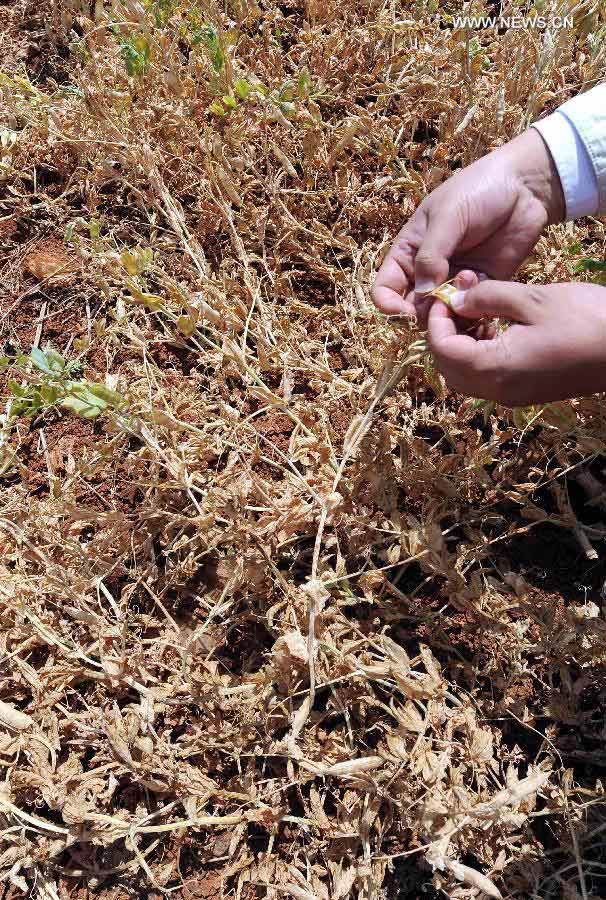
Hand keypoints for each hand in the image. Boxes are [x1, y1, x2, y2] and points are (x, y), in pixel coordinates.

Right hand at [372, 129, 564, 318]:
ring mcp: (455, 279)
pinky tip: (479, 278)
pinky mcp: (483, 285)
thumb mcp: (447, 216)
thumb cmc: (478, 190)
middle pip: (413, 306)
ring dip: (449, 309)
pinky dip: (472, 304)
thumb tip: (422, 292)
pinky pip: (470, 309)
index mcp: (409, 250)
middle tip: (441, 301)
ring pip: (442, 313)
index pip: (386, 287)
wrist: (525, 185)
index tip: (402, 311)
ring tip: (465, 282)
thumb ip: (431, 255)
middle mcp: (428, 269)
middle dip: (424, 311)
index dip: (388, 304)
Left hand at [427, 280, 605, 405]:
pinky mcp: (529, 391)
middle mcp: (501, 390)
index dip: (436, 321)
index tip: (447, 294)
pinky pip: (489, 377)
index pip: (443, 351)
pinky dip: (481, 354)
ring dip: (462, 345)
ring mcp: (515, 395)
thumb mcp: (534, 298)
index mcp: (498, 369)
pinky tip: (497, 326)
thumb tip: (456, 299)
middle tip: (458, 300)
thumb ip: (488, 298)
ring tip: (478, 310)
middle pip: (449, 369)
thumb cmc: (589, 318)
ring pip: (467, 376)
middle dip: (445, 334)